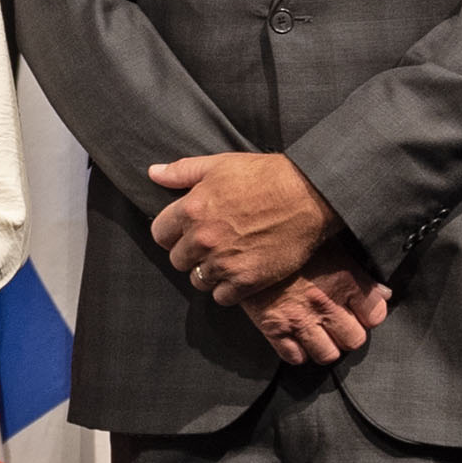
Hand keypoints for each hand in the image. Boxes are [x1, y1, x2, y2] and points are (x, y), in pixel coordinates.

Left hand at [147, 152, 341, 301]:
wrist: (308, 196)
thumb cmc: (265, 176)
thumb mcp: (219, 164)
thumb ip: (182, 172)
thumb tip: (153, 173)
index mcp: (191, 210)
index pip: (159, 234)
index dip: (173, 233)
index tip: (188, 231)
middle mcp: (202, 239)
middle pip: (178, 260)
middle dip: (191, 254)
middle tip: (213, 245)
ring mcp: (223, 262)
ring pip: (198, 280)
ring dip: (209, 272)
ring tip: (229, 258)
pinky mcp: (246, 281)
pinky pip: (222, 297)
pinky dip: (229, 290)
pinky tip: (241, 274)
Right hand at [242, 250, 392, 363]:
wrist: (245, 241)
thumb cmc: (291, 241)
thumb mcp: (331, 247)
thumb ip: (360, 273)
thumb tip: (384, 294)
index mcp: (343, 279)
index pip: (375, 315)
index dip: (368, 314)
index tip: (359, 311)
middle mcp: (325, 303)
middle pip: (354, 340)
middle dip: (348, 334)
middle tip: (338, 324)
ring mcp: (298, 319)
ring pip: (328, 355)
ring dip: (325, 346)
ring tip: (318, 333)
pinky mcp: (273, 328)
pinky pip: (294, 357)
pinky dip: (298, 351)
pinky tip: (296, 337)